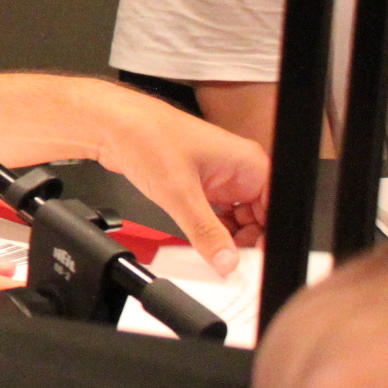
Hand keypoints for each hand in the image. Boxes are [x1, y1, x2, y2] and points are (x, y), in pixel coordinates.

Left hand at [87, 84, 267, 276]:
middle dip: (246, 241)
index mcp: (247, 162)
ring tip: (213, 254)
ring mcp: (216, 177)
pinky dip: (209, 229)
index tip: (255, 259)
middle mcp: (236, 169)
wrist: (110, 124)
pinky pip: (213, 214)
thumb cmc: (146, 136)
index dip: (268, 236)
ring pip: (235, 218)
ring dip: (226, 237)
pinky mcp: (196, 184)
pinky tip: (200, 241)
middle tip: (230, 262)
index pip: (276, 209)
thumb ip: (205, 232)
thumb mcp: (179, 193)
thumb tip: (226, 261)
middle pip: (258, 217)